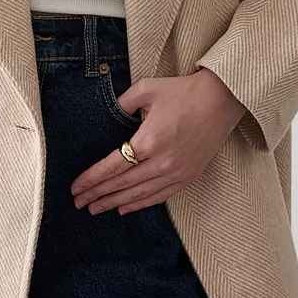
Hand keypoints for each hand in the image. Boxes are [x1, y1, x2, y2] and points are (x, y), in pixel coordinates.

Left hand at [70, 68, 246, 214]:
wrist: (223, 99)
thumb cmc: (184, 91)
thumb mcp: (147, 88)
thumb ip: (122, 102)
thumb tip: (106, 113)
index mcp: (149, 140)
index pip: (113, 167)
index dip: (91, 179)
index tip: (75, 188)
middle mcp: (163, 162)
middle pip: (122, 184)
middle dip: (97, 195)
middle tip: (78, 203)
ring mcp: (177, 172)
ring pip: (139, 195)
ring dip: (114, 203)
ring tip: (95, 209)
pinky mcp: (188, 176)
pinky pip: (159, 196)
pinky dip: (140, 204)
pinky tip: (124, 209)